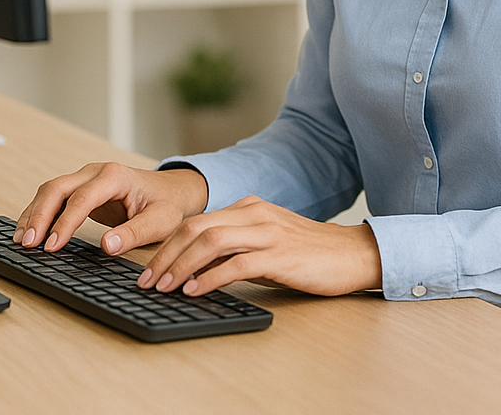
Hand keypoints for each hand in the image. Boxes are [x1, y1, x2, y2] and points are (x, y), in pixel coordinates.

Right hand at [15, 162, 207, 255]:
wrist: (171, 190)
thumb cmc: (166, 204)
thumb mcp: (160, 221)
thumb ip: (134, 233)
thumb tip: (107, 247)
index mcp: (115, 176)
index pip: (82, 198)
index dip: (64, 222)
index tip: (52, 245)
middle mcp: (95, 171)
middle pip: (57, 188)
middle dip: (39, 215)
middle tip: (28, 243)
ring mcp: (86, 177)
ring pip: (50, 190)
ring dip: (34, 214)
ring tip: (21, 240)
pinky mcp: (80, 188)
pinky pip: (54, 197)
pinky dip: (39, 212)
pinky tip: (29, 230)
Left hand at [138, 195, 382, 297]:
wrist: (353, 254)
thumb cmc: (308, 253)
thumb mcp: (265, 243)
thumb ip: (234, 248)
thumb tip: (195, 268)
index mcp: (248, 208)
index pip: (196, 221)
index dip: (167, 245)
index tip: (149, 269)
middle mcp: (254, 214)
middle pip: (196, 228)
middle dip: (165, 255)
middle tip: (147, 281)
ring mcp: (268, 233)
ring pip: (211, 242)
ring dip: (182, 266)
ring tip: (165, 288)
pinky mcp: (280, 255)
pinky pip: (236, 264)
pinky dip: (211, 278)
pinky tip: (196, 291)